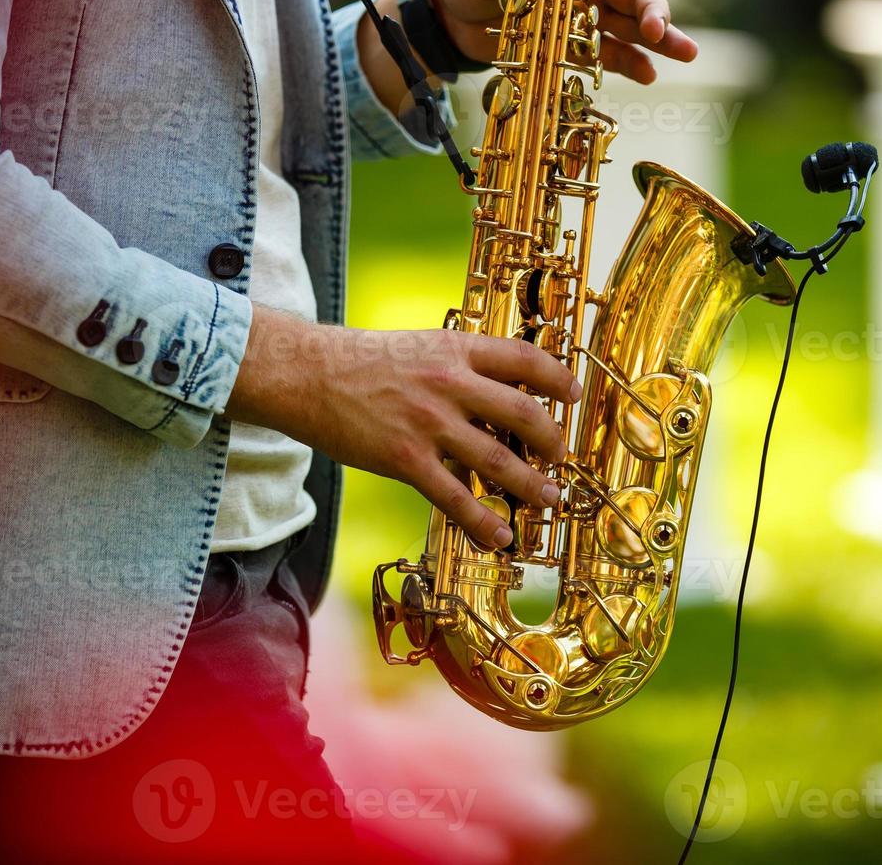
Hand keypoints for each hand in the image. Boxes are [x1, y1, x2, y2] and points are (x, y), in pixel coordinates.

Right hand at [226, 309, 580, 550]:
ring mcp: (430, 423)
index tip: (574, 393)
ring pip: (499, 460)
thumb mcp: (419, 346)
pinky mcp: (406, 460)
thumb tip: (496, 390)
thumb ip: (457, 364)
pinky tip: (500, 535)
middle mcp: (450, 384)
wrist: (307, 374)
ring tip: (548, 498)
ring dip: (532, 485)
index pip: (524, 359)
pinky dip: (484, 520)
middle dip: (552, 439)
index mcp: (456, 349)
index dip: (558, 377)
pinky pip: (456, 497)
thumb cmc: (360, 360)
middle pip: (524, 411)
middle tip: (561, 456)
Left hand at [428, 0, 698, 84]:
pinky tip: (650, 76)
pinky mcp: (580, 50)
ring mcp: (589, 19)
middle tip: (658, 29)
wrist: (460, 16)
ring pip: (634, 26)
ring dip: (661, 40)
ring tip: (688, 53)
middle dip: (651, 9)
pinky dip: (632, 65)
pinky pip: (613, 57)